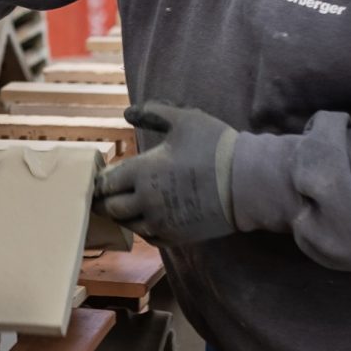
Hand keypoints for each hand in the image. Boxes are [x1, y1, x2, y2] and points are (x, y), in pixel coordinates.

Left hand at [97, 101, 238, 245]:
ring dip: (123, 215)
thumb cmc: (216, 147)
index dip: (101, 180)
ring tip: (126, 205)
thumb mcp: (185, 119)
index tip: (102, 177)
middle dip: (106, 200)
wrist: (249, 183)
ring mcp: (161, 222)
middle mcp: (146, 200)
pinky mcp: (176, 236)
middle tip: (107, 194)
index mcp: (142, 171)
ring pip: (128, 225)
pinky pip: (148, 237)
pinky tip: (147, 218)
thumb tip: (127, 113)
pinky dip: (142, 228)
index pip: (106, 183)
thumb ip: (154, 113)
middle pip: (111, 208)